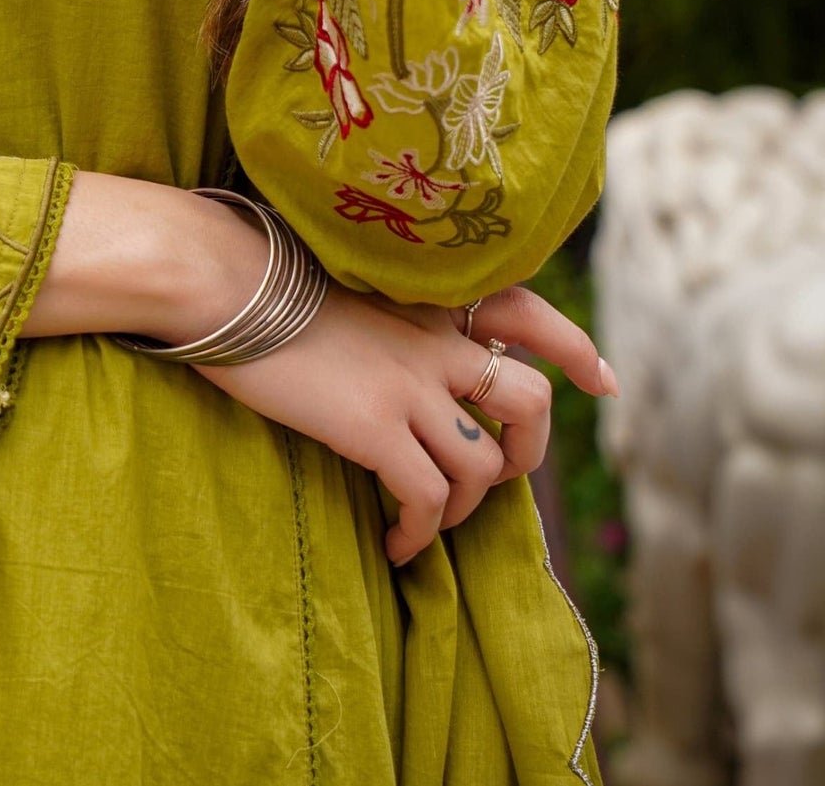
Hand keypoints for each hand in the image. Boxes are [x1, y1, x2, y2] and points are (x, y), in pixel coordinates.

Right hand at [202, 282, 615, 564]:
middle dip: (529, 453)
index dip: (574, 350)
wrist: (222, 281)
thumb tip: (395, 363)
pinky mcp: (374, 427)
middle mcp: (433, 339)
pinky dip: (420, 535)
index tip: (602, 381)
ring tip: (427, 522)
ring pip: (484, 466)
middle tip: (501, 477)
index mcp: (427, 298)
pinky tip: (394, 544)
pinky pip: (426, 500)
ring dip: (464, 510)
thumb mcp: (341, 285)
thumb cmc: (260, 282)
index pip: (527, 314)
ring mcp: (409, 384)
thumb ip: (386, 319)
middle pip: (529, 402)